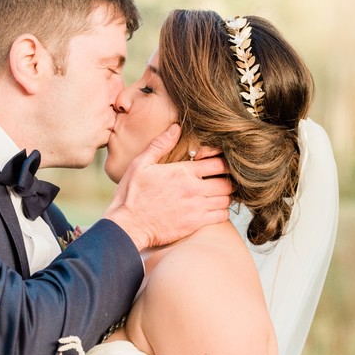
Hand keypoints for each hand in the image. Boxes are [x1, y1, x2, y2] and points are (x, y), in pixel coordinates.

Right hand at [104, 124, 231, 250]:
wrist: (128, 226)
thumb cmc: (132, 195)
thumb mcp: (141, 164)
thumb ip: (160, 145)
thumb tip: (176, 128)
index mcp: (182, 172)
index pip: (217, 163)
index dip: (224, 162)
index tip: (220, 163)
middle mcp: (193, 189)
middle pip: (227, 182)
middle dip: (227, 180)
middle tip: (221, 180)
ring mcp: (196, 207)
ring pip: (226, 199)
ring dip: (225, 196)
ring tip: (217, 194)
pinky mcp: (195, 224)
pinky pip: (221, 216)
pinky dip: (222, 212)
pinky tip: (213, 209)